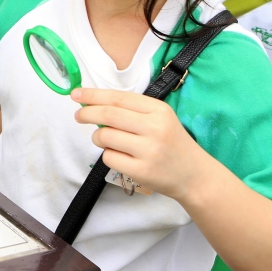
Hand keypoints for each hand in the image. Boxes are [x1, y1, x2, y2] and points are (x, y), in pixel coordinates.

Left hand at [72, 87, 214, 202]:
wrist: (195, 175)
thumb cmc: (172, 143)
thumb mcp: (161, 118)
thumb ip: (132, 110)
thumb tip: (93, 103)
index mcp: (159, 110)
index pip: (118, 98)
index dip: (93, 95)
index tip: (76, 94)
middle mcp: (155, 128)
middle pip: (108, 115)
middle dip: (87, 113)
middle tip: (78, 116)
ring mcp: (149, 151)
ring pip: (105, 136)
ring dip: (98, 137)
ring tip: (106, 140)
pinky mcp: (142, 171)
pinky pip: (109, 158)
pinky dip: (108, 155)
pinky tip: (122, 157)